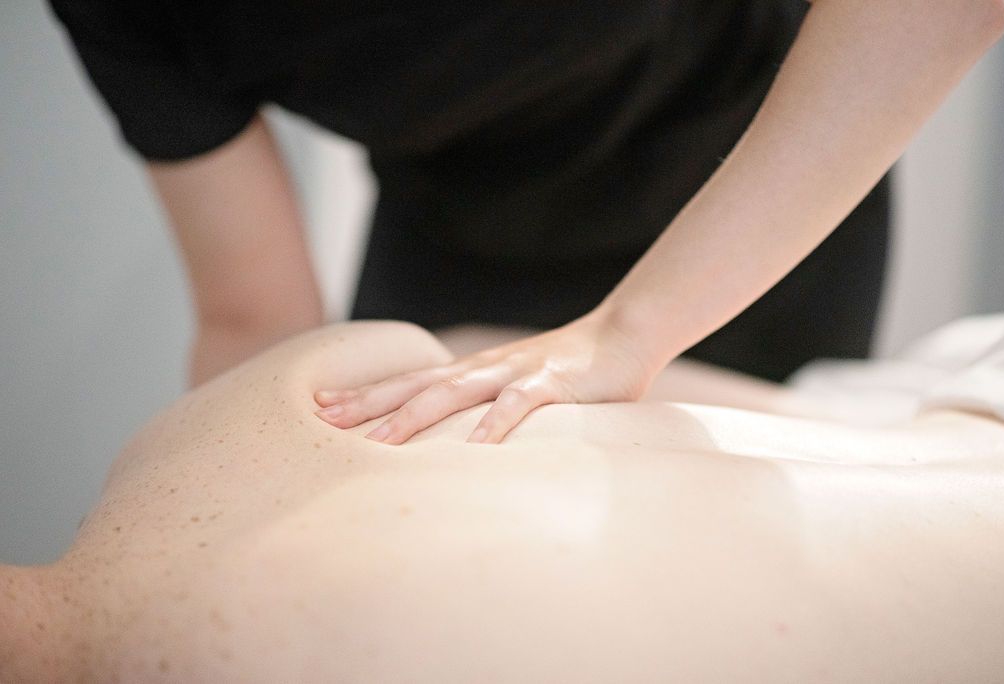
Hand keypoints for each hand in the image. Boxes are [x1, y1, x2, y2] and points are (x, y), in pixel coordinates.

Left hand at [313, 309, 658, 443]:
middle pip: (414, 386)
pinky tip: (473, 449)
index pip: (408, 382)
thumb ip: (487, 409)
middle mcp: (482, 369)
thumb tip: (459, 445)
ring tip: (376, 445)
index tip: (322, 411)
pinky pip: (515, 406)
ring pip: (451, 393)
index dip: (366, 395)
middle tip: (324, 423)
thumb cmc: (569, 371)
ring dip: (411, 417)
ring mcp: (513, 373)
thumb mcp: (517, 389)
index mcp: (473, 372)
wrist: (622, 336)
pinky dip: (492, 427)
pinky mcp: (548, 383)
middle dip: (368, 405)